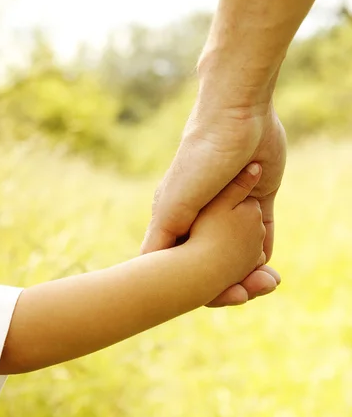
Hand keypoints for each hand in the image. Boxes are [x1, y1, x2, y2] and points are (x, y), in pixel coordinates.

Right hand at [141, 65, 285, 304]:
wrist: (236, 116)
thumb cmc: (199, 159)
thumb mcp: (174, 202)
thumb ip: (162, 235)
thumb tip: (146, 270)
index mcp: (177, 217)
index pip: (182, 262)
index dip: (198, 286)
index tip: (218, 300)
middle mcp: (202, 215)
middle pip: (213, 259)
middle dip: (229, 280)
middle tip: (246, 295)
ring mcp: (230, 207)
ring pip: (239, 248)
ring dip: (250, 268)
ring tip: (265, 283)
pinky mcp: (257, 196)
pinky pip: (262, 230)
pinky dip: (264, 248)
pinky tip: (269, 264)